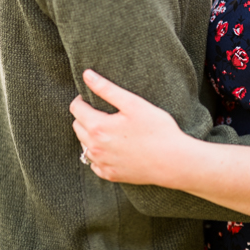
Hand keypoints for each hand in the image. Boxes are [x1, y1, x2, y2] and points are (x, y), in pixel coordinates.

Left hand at [69, 69, 186, 186]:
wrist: (174, 162)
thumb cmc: (157, 130)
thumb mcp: (132, 104)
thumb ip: (106, 88)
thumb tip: (86, 75)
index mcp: (98, 127)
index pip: (76, 109)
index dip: (82, 99)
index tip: (91, 97)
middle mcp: (95, 147)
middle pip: (77, 126)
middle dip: (84, 116)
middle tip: (101, 111)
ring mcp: (102, 163)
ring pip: (83, 145)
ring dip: (89, 135)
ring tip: (107, 128)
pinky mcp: (110, 175)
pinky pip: (94, 163)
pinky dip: (97, 154)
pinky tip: (111, 148)